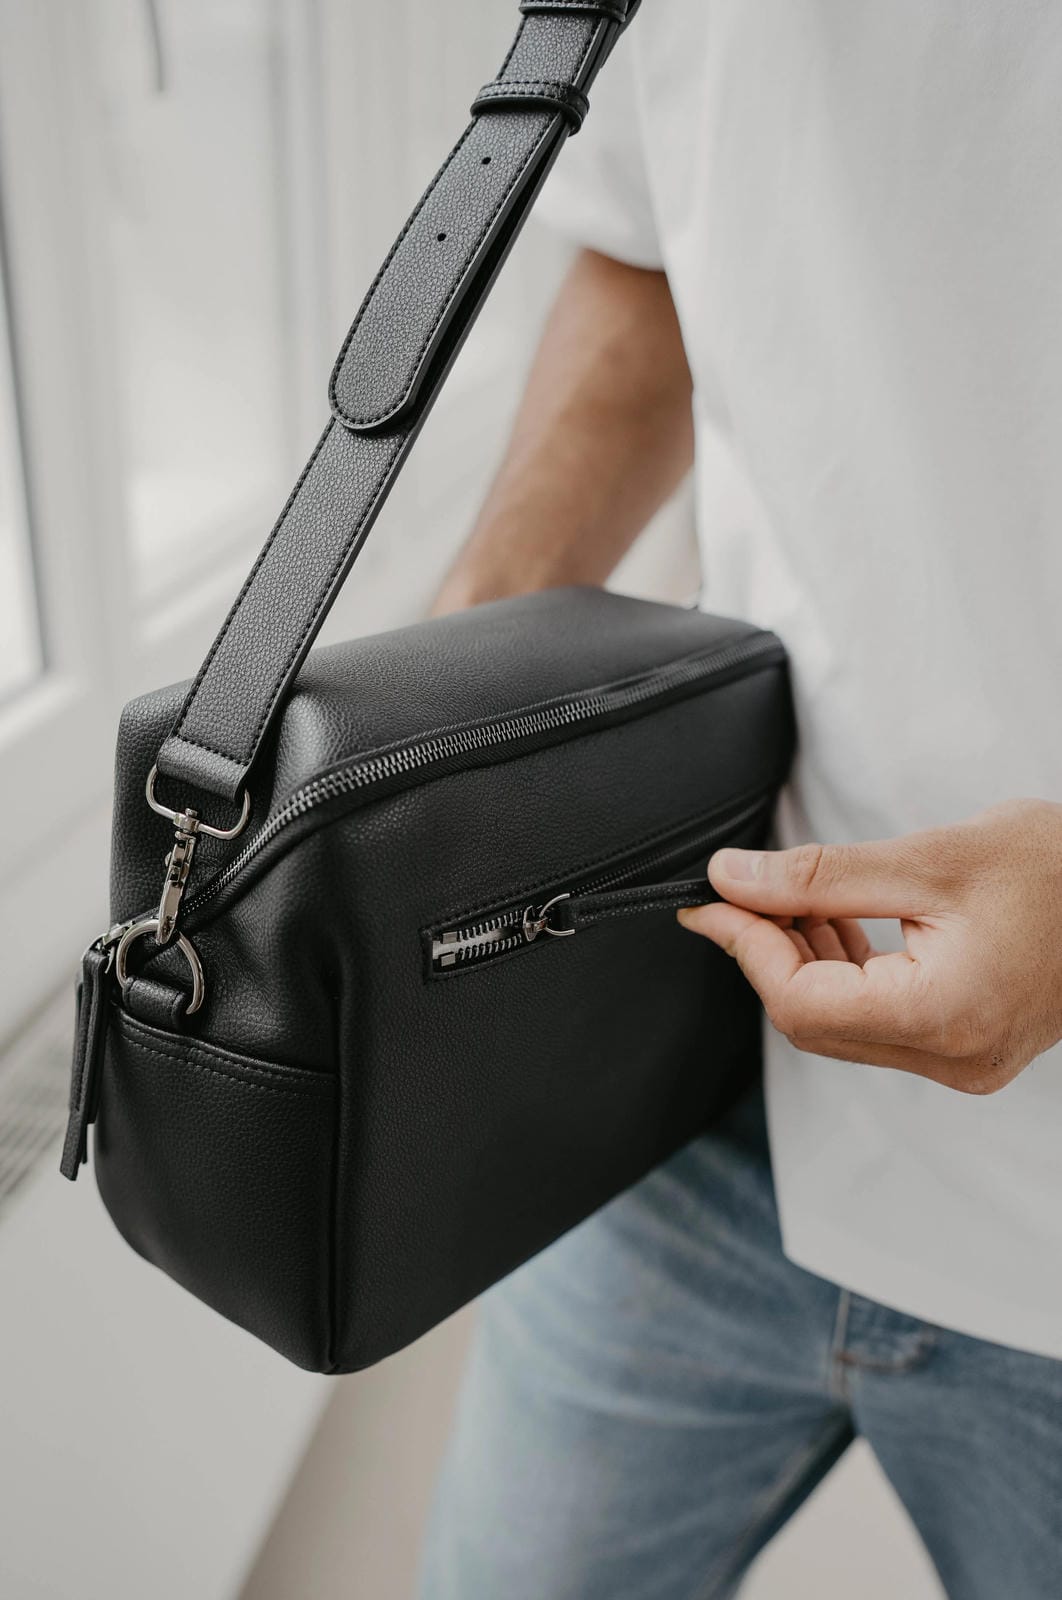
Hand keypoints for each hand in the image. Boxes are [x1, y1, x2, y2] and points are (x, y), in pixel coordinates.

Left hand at [678, 798, 1061, 1093]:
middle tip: (746, 892)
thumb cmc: (1057, 869)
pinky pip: (877, 1022)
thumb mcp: (930, 858)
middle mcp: (953, 1057)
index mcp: (945, 1015)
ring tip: (794, 898)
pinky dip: (843, 974)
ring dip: (803, 962)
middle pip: (813, 1022)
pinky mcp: (967, 1048)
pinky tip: (836, 923)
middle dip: (768, 954)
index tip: (711, 902)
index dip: (745, 947)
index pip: (801, 1002)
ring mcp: (963, 1061)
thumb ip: (822, 875)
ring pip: (840, 1026)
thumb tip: (735, 880)